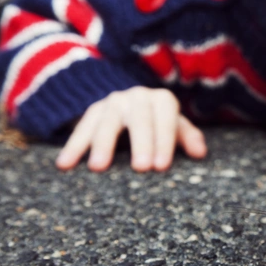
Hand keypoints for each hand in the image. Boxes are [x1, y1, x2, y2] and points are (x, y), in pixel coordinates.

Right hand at [55, 86, 206, 171]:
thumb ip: (187, 137)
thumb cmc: (160, 123)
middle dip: (140, 143)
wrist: (132, 104)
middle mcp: (137, 97)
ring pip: (106, 122)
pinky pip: (81, 129)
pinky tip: (65, 164)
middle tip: (141, 169)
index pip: (166, 119)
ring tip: (98, 168)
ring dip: (101, 144)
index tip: (162, 166)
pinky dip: (73, 146)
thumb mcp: (175, 127)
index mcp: (162, 100)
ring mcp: (113, 103)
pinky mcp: (93, 111)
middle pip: (139, 119)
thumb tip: (200, 153)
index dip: (164, 142)